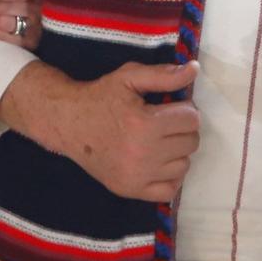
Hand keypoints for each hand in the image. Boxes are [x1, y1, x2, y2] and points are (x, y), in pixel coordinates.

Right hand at [0, 60, 200, 202]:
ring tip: (159, 140)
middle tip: (164, 122)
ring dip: (177, 152)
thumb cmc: (100, 97)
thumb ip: (164, 75)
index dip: (184, 108)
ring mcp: (137, 176)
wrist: (68, 123)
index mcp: (144, 123)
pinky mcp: (130, 190)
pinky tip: (157, 162)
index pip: (191, 118)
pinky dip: (169, 176)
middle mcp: (143, 153)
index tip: (170, 107)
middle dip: (182, 129)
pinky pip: (169, 190)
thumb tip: (194, 70)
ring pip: (184, 165)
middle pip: (191, 142)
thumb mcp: (129, 77)